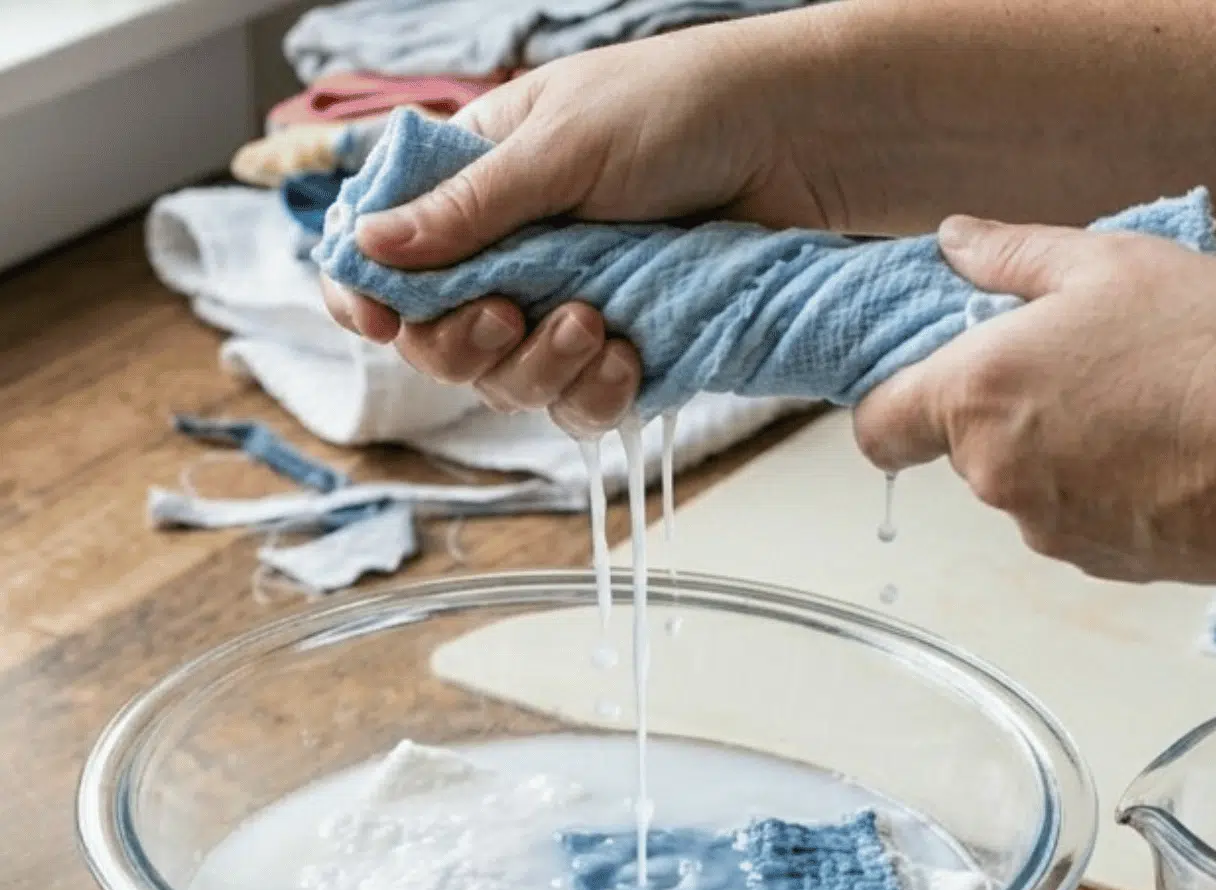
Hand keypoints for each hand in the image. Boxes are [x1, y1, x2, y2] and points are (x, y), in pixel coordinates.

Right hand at [320, 23, 838, 432]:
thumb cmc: (679, 109)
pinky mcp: (631, 345)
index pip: (388, 255)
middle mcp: (517, 251)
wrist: (795, 141)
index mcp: (478, 184)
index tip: (379, 323)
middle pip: (440, 339)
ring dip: (537, 368)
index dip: (369, 297)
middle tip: (505, 315)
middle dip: (462, 343)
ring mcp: (572, 302)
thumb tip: (369, 247)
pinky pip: (583, 403)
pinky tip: (626, 356)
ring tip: (591, 325)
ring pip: (509, 382)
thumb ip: (469, 208)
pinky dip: (596, 394)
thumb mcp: (561, 146)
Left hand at [854, 217, 1215, 584]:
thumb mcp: (1112, 263)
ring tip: (1142, 399)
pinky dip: (1105, 485)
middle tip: (1084, 356)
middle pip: (961, 446)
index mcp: (978, 395)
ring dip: (1059, 444)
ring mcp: (1048, 528)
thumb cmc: (1214, 351)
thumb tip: (954, 243)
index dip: (896, 398)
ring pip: (1023, 482)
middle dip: (1005, 405)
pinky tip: (1168, 448)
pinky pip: (1077, 516)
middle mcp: (996, 475)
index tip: (941, 368)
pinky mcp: (1101, 563)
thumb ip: (1014, 254)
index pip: (877, 425)